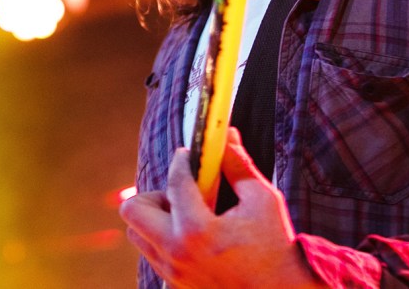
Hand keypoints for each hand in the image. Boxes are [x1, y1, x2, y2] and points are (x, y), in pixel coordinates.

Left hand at [119, 127, 323, 287]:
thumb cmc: (275, 246)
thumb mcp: (262, 200)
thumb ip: (238, 165)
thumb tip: (224, 135)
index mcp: (197, 230)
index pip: (175, 181)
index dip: (182, 161)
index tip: (189, 154)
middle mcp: (177, 253)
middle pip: (133, 210)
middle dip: (154, 195)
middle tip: (182, 194)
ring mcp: (173, 273)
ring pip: (138, 234)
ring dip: (157, 219)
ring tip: (190, 217)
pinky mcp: (175, 286)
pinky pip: (153, 255)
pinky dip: (165, 240)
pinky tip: (194, 239)